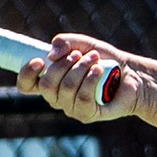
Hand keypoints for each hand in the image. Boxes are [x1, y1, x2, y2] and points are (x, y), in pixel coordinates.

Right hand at [16, 33, 142, 122]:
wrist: (130, 73)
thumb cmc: (103, 59)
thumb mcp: (83, 44)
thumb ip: (65, 42)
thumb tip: (51, 55)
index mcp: (50, 81)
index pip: (26, 84)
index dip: (26, 74)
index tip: (40, 60)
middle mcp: (57, 98)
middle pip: (46, 85)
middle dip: (62, 65)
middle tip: (79, 54)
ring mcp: (71, 108)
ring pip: (66, 89)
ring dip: (80, 68)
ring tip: (95, 59)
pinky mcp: (88, 114)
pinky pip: (82, 98)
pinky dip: (90, 80)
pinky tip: (99, 71)